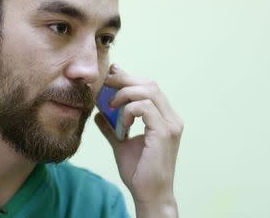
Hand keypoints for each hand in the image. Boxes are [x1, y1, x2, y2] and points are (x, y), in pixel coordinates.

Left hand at [95, 64, 182, 217]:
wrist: (149, 195)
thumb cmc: (139, 171)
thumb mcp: (121, 143)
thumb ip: (112, 126)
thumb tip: (98, 112)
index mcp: (165, 117)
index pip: (149, 87)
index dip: (129, 77)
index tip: (110, 75)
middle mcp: (171, 118)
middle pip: (149, 84)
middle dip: (124, 79)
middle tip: (105, 83)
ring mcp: (170, 124)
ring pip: (148, 91)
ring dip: (124, 94)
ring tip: (111, 106)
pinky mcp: (164, 133)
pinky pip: (144, 108)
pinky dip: (129, 110)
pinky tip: (122, 123)